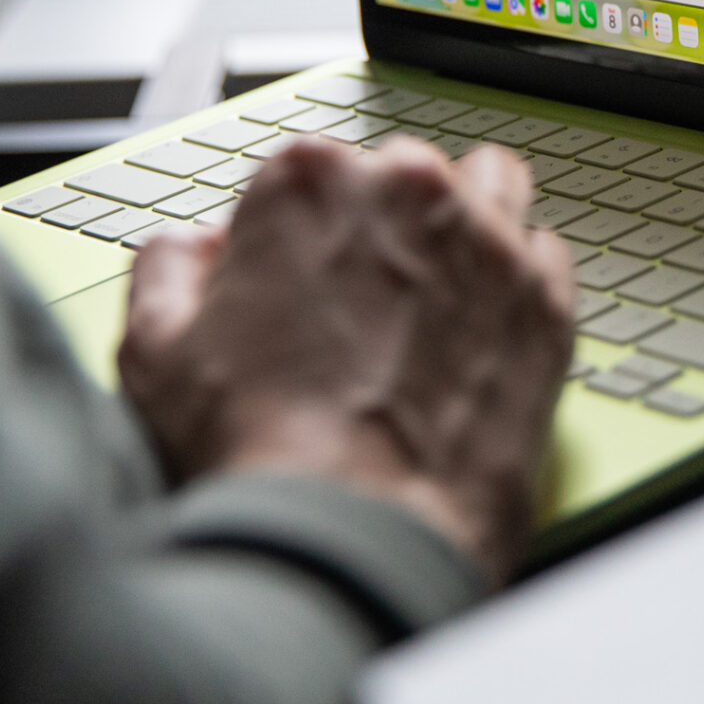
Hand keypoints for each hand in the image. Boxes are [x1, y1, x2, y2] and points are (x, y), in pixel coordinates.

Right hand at [119, 135, 575, 582]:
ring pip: (489, 190)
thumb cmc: (259, 450)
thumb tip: (190, 249)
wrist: (352, 533)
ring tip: (438, 290)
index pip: (311, 171)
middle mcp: (409, 189)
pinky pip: (545, 256)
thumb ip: (171, 269)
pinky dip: (519, 283)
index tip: (296, 276)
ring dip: (465, 225)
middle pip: (403, 176)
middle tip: (362, 303)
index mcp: (310, 180)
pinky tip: (485, 330)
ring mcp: (489, 242)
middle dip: (384, 225)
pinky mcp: (547, 301)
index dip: (298, 230)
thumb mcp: (155, 350)